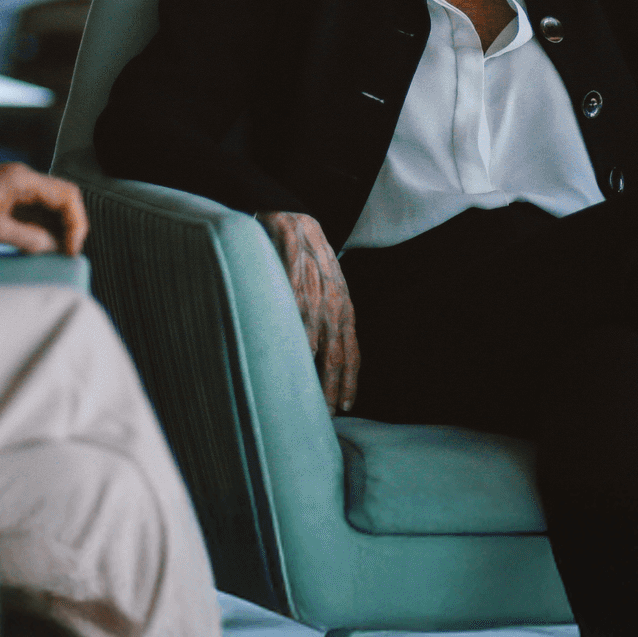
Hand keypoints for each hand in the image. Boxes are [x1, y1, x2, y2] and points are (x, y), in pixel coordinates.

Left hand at [0, 164, 88, 255]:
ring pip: (49, 206)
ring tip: (55, 254)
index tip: (71, 248)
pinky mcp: (6, 198)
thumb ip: (27, 238)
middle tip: (67, 253)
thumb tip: (53, 246)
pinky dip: (41, 228)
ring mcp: (13, 187)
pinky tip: (38, 247)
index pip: (66, 195)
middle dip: (70, 226)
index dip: (76, 223)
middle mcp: (21, 178)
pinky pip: (33, 211)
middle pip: (61, 198)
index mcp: (20, 178)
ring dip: (55, 229)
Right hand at [257, 210, 359, 413]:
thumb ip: (327, 322)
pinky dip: (290, 330)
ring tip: (301, 392)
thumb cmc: (309, 260)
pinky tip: (286, 349)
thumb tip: (322, 359)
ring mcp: (313, 289)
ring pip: (313, 336)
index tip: (344, 409)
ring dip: (309, 367)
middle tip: (323, 416)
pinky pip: (292, 305)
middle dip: (330, 388)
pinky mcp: (292, 271)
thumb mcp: (327, 290)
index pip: (351, 354)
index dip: (348, 383)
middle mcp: (333, 302)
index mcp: (344, 309)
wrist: (295, 220)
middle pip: (335, 354)